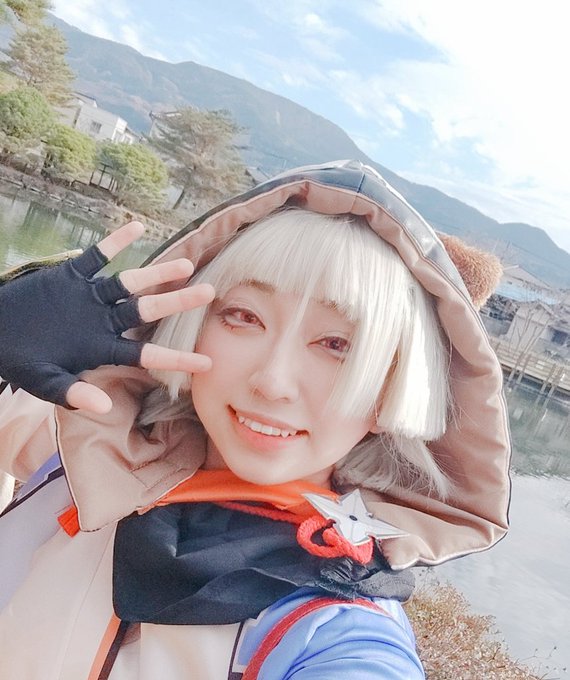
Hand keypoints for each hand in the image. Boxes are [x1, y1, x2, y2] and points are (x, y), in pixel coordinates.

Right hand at [0, 222, 214, 413]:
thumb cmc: (22, 362)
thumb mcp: (46, 383)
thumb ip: (74, 394)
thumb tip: (104, 408)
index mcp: (103, 347)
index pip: (147, 353)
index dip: (176, 358)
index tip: (207, 363)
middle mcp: (104, 320)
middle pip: (149, 310)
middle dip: (178, 302)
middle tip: (211, 293)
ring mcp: (91, 296)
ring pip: (131, 283)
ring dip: (157, 273)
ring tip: (185, 264)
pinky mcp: (71, 276)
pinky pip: (96, 256)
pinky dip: (114, 243)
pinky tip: (137, 227)